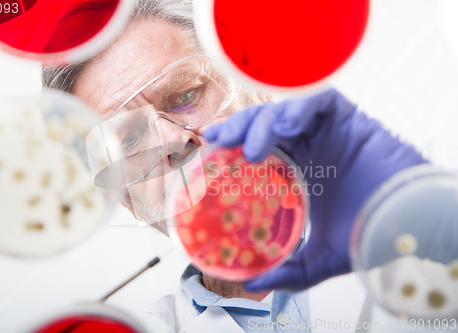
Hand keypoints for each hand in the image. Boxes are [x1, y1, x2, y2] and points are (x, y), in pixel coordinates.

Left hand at [203, 88, 425, 291]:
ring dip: (263, 122)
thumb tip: (255, 283)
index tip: (208, 150)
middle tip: (219, 140)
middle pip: (262, 124)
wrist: (408, 224)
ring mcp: (325, 130)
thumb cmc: (370, 233)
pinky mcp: (347, 117)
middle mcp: (307, 145)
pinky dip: (299, 108)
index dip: (230, 144)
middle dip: (238, 128)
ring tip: (254, 148)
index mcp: (296, 169)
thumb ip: (290, 269)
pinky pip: (319, 100)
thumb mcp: (320, 257)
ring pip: (284, 109)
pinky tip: (285, 127)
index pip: (255, 146)